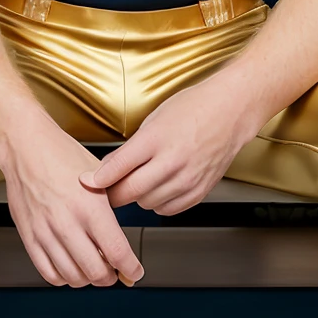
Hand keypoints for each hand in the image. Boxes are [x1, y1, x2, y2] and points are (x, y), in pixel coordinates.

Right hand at [0, 120, 143, 287]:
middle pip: (96, 272)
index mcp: (91, 207)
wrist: (25, 147)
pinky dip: (63, 278)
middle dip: (111, 277)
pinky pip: (48, 272)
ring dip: (88, 279)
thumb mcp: (99, 177)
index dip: (131, 269)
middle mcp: (68, 223)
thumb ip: (111, 209)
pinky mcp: (28, 236)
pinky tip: (70, 267)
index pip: (117, 253)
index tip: (135, 272)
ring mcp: (45, 232)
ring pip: (73, 277)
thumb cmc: (62, 156)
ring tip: (93, 269)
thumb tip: (123, 237)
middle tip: (115, 272)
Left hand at [80, 82, 258, 214]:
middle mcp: (172, 162)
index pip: (117, 168)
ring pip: (147, 203)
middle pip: (129, 192)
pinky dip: (158, 202)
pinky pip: (168, 209)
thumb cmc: (193, 109)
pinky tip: (160, 186)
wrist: (230, 112)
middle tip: (107, 189)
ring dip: (137, 196)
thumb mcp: (153, 121)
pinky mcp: (199, 191)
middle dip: (113, 194)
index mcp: (156, 140)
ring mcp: (188, 179)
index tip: (86, 183)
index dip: (96, 180)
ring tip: (140, 180)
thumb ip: (128, 150)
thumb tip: (104, 171)